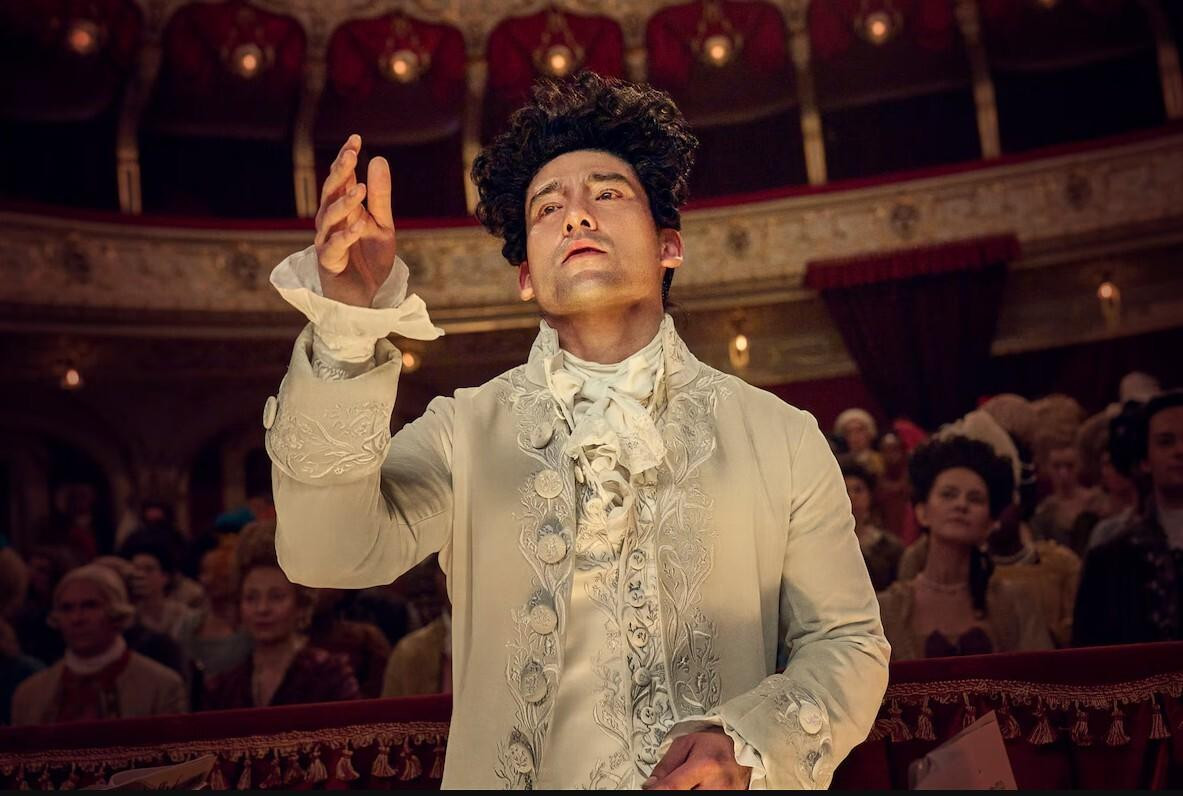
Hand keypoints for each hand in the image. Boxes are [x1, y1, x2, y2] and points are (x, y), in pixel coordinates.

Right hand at [314, 134, 396, 307]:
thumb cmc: (369, 260)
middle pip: (329, 192)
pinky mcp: (328, 264)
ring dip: (343, 202)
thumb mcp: (382, 224)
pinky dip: (346, 237)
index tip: (356, 138)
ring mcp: (326, 242)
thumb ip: (380, 196)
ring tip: (358, 188)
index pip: (339, 179)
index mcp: (341, 210)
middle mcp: (329, 222)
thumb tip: (378, 159)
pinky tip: (359, 226)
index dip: (345, 159)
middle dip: (340, 172)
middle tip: (351, 154)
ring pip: (328, 218)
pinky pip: (333, 248)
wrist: (367, 298)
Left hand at [643, 728, 751, 789]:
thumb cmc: (716, 743)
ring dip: (686, 790)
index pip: (672, 787)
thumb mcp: (686, 744)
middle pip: (683, 795)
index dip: (656, 790)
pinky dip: (697, 791)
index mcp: (705, 765)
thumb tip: (650, 785)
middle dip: (676, 788)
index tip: (649, 790)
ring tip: (691, 782)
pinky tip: (697, 786)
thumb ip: (666, 765)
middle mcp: (717, 785)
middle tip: (678, 780)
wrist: (744, 747)